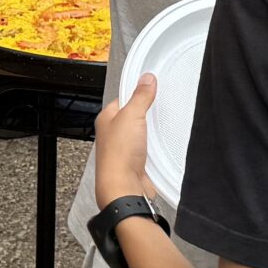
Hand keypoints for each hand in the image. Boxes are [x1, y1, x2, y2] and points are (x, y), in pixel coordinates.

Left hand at [94, 74, 156, 206]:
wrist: (125, 187)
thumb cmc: (119, 155)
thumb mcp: (132, 116)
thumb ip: (140, 96)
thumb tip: (146, 79)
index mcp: (106, 118)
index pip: (122, 97)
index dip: (136, 92)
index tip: (151, 88)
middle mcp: (113, 133)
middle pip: (134, 115)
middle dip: (147, 113)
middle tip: (158, 109)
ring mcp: (125, 148)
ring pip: (142, 133)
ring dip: (152, 132)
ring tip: (161, 128)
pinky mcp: (136, 161)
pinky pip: (149, 148)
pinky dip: (156, 147)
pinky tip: (161, 146)